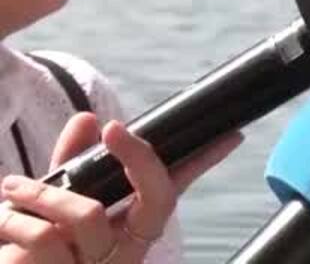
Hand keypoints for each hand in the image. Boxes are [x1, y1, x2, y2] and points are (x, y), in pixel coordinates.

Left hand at [0, 114, 240, 263]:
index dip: (203, 164)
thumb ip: (70, 164)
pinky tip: (5, 220)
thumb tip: (89, 118)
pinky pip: (47, 237)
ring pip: (89, 214)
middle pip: (157, 200)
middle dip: (136, 157)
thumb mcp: (49, 203)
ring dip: (44, 194)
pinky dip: (18, 219)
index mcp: (127, 232)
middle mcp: (124, 252)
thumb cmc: (27, 248)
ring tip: (13, 191)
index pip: (173, 191)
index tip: (228, 137)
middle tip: (112, 129)